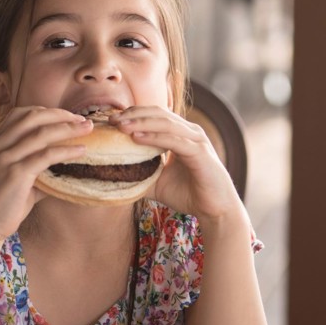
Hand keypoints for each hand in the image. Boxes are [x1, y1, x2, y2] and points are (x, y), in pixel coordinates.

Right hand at [0, 107, 92, 242]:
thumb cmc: (4, 203)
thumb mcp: (18, 177)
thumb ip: (38, 166)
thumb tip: (66, 162)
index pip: (20, 114)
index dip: (45, 111)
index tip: (67, 116)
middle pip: (33, 118)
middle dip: (61, 115)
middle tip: (83, 119)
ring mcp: (5, 158)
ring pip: (42, 134)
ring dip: (69, 129)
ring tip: (88, 129)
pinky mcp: (16, 173)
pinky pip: (46, 156)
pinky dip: (67, 151)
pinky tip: (81, 151)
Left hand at [111, 106, 243, 222]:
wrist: (215, 211)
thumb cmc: (188, 195)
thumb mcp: (156, 182)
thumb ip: (139, 174)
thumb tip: (112, 176)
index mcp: (181, 134)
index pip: (154, 115)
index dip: (133, 114)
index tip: (111, 120)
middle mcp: (190, 132)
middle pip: (158, 113)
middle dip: (133, 114)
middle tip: (111, 120)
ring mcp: (196, 140)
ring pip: (165, 123)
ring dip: (141, 122)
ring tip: (120, 126)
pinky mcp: (200, 153)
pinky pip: (173, 140)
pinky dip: (154, 137)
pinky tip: (136, 138)